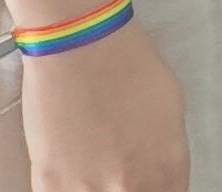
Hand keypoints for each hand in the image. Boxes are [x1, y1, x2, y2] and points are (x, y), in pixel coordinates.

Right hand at [21, 22, 186, 190]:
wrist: (81, 44)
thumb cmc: (129, 65)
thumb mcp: (172, 110)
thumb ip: (166, 154)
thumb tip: (159, 174)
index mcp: (167, 169)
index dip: (154, 189)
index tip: (145, 182)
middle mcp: (130, 188)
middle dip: (125, 186)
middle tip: (114, 168)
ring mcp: (87, 190)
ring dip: (94, 187)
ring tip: (92, 162)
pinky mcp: (49, 184)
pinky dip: (67, 187)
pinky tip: (70, 169)